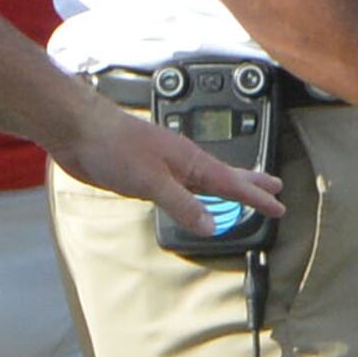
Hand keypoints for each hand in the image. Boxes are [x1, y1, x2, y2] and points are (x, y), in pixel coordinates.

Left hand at [57, 98, 282, 241]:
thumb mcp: (152, 182)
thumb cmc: (114, 146)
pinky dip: (193, 193)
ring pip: (201, 181)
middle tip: (275, 190)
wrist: (78, 130)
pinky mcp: (143, 173)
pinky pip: (179, 186)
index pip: (232, 183)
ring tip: (240, 193)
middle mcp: (181, 162)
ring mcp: (163, 166)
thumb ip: (182, 205)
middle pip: (224, 176)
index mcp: (190, 161)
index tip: (279, 207)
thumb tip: (212, 226)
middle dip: (250, 184)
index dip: (256, 197)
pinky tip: (190, 196)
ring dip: (223, 187)